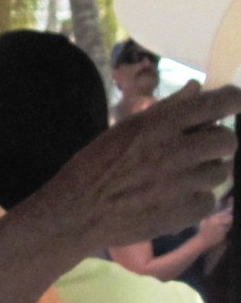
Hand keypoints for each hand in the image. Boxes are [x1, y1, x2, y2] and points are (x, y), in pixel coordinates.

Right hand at [38, 81, 240, 251]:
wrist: (77, 213)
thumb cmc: (94, 166)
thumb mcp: (124, 130)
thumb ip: (165, 110)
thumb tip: (195, 88)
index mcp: (161, 124)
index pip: (219, 103)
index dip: (230, 100)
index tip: (230, 104)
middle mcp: (177, 151)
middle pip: (227, 140)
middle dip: (217, 141)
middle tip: (199, 149)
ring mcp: (182, 185)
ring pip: (220, 172)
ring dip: (206, 171)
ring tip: (182, 177)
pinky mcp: (182, 214)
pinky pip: (209, 201)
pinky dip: (196, 200)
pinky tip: (176, 199)